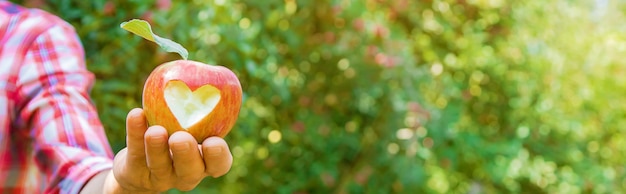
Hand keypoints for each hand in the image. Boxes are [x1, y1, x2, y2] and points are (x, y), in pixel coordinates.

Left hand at [105, 108, 232, 192]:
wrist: (142, 164)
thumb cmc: (177, 133)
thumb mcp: (193, 122)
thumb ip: (201, 102)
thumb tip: (211, 69)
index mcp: (206, 162)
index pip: (219, 164)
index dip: (218, 156)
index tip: (213, 141)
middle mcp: (186, 174)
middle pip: (190, 170)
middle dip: (186, 154)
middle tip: (180, 138)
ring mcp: (160, 176)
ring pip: (159, 164)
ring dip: (157, 147)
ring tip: (155, 130)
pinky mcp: (135, 172)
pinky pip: (135, 153)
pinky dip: (135, 133)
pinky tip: (136, 114)